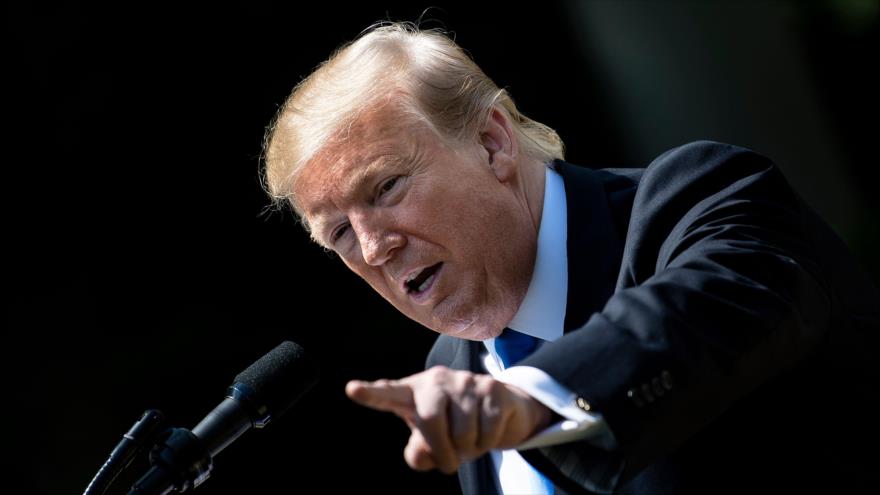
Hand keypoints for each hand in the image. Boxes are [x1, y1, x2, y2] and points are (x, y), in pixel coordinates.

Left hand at [346, 365, 551, 473]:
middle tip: (450, 464)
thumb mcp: (431, 445)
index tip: (351, 389)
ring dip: (469, 450)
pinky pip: (488, 429)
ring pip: (463, 431)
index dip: (370, 394)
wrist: (499, 410)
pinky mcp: (491, 387)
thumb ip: (419, 454)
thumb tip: (422, 452)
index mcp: (412, 393)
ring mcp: (464, 380)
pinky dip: (488, 443)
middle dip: (442, 451)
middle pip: (430, 420)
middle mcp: (436, 381)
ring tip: (471, 441)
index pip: (388, 393)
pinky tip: (487, 433)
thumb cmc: (454, 429)